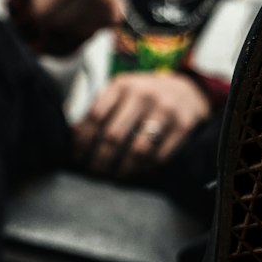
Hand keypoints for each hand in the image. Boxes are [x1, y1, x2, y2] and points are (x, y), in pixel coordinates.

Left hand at [73, 72, 210, 179]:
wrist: (188, 90)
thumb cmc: (145, 95)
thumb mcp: (122, 91)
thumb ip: (101, 107)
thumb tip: (73, 134)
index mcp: (122, 85)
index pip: (95, 116)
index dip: (83, 140)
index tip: (77, 157)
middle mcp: (143, 95)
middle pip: (114, 136)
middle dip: (100, 160)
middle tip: (94, 173)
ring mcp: (165, 110)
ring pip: (138, 149)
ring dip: (124, 168)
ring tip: (116, 176)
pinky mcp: (183, 125)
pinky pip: (160, 155)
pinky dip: (146, 168)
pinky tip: (138, 171)